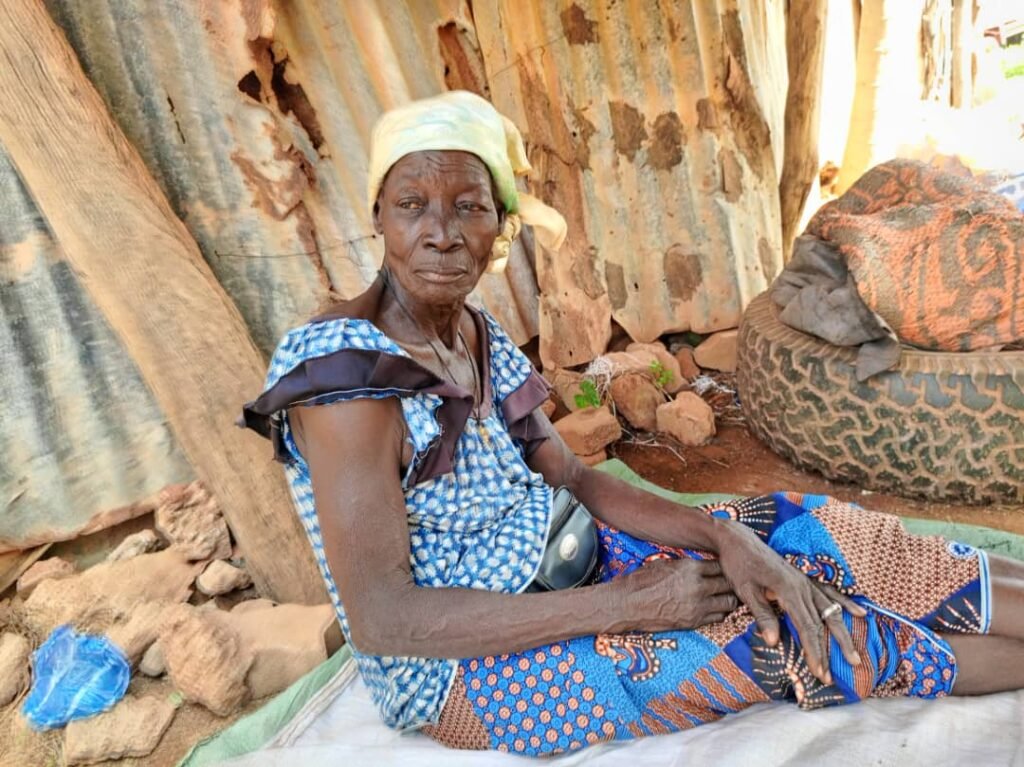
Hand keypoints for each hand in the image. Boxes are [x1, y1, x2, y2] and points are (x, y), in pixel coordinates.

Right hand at [614, 558, 739, 631]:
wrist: (626, 604)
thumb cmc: (641, 581)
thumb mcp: (664, 564)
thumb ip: (686, 565)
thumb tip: (700, 565)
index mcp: (689, 568)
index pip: (719, 566)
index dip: (724, 567)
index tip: (724, 568)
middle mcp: (697, 586)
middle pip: (728, 584)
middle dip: (730, 583)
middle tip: (731, 583)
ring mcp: (697, 606)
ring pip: (728, 602)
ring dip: (728, 598)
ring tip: (725, 596)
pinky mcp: (694, 622)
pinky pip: (718, 617)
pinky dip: (720, 612)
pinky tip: (714, 608)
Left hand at [714, 522, 865, 683]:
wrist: (738, 540)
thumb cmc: (739, 565)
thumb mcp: (746, 591)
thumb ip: (763, 615)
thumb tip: (773, 643)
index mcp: (789, 590)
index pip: (807, 627)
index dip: (814, 652)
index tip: (820, 673)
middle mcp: (803, 586)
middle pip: (821, 624)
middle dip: (829, 651)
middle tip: (833, 677)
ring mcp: (806, 581)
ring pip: (830, 611)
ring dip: (842, 635)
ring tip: (854, 656)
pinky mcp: (804, 578)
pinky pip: (829, 593)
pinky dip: (845, 604)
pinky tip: (860, 613)